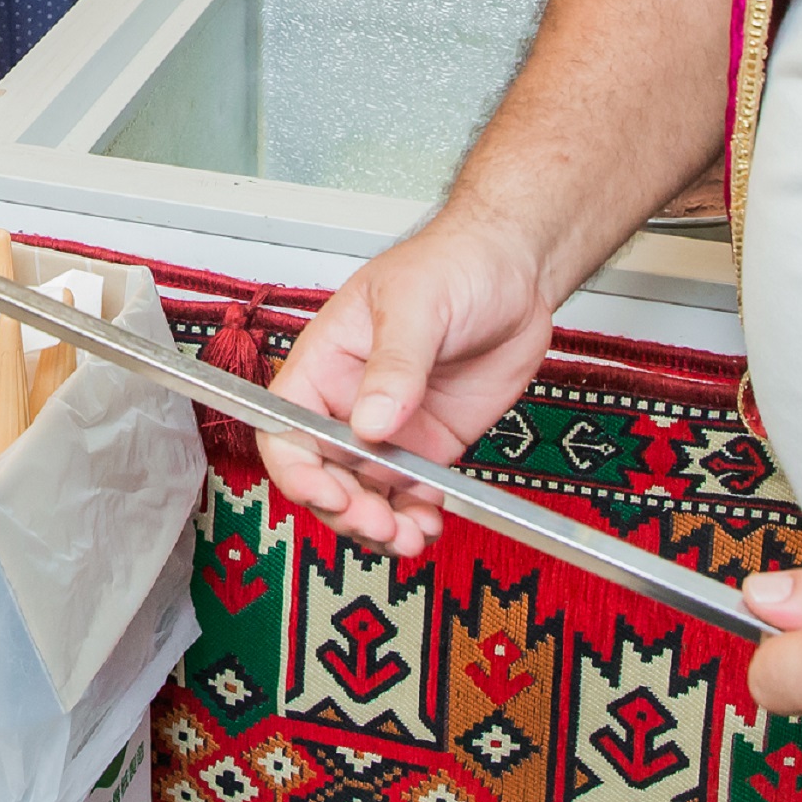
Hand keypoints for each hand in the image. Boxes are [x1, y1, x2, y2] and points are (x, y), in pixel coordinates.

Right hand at [257, 212, 555, 558]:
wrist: (516, 272)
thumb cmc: (452, 264)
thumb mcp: (417, 303)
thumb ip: (395, 365)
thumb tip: (371, 424)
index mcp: (324, 362)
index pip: (285, 426)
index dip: (298, 468)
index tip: (330, 494)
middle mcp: (349, 401)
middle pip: (323, 474)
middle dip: (345, 508)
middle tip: (380, 523)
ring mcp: (391, 428)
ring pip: (365, 494)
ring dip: (380, 526)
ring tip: (409, 537)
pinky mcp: (431, 445)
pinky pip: (412, 496)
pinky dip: (416, 519)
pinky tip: (430, 523)